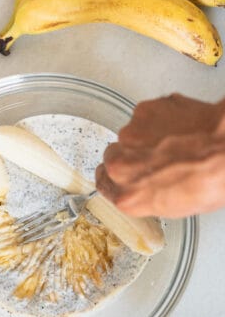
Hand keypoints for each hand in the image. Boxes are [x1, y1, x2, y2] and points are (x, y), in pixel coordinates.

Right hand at [96, 94, 224, 217]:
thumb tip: (149, 185)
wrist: (224, 150)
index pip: (104, 184)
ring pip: (130, 134)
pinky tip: (178, 125)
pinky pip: (146, 115)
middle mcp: (120, 167)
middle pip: (113, 156)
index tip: (118, 173)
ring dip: (146, 135)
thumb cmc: (209, 180)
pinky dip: (159, 118)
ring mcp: (130, 136)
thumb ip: (147, 194)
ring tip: (174, 140)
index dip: (114, 177)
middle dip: (131, 154)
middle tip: (156, 155)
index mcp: (127, 197)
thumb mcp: (174, 205)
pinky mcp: (143, 111)